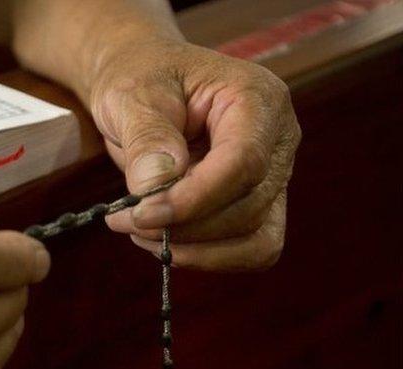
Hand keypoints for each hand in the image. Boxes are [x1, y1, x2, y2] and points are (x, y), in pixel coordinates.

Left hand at [89, 39, 300, 270]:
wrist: (145, 83)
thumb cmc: (142, 78)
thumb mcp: (133, 96)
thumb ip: (147, 137)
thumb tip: (157, 186)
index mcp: (258, 100)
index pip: (243, 162)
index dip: (194, 198)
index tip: (141, 213)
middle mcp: (278, 140)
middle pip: (248, 206)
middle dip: (183, 225)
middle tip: (125, 220)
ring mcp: (273, 176)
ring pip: (254, 238)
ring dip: (193, 248)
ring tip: (138, 230)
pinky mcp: (257, 205)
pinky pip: (248, 249)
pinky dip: (205, 256)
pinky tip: (162, 241)